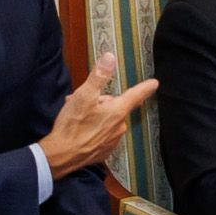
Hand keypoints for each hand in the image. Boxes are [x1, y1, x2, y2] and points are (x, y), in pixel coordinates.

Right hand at [38, 72, 160, 175]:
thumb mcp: (84, 95)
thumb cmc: (72, 126)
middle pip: (114, 106)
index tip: (154, 83)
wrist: (62, 155)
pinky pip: (102, 135)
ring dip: (94, 116)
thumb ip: (99, 76)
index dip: (145, 87)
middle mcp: (119, 126)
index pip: (136, 94)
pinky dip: (92, 131)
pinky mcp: (104, 151)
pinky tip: (80, 131)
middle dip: (99, 102)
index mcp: (117, 111)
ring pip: (107, 120)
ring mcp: (112, 140)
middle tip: (81, 104)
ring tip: (77, 118)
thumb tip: (110, 59)